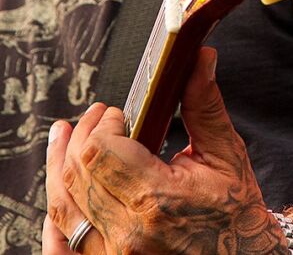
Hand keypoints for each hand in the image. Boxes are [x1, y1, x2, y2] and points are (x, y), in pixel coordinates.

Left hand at [44, 47, 286, 253]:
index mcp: (157, 200)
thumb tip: (200, 57)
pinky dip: (56, 215)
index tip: (119, 115)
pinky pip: (62, 244)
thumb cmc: (236, 212)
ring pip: (63, 206)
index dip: (104, 126)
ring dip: (56, 166)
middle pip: (77, 174)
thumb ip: (204, 105)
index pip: (101, 152)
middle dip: (80, 136)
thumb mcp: (226, 156)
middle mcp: (129, 233)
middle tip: (97, 117)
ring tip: (63, 136)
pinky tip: (58, 188)